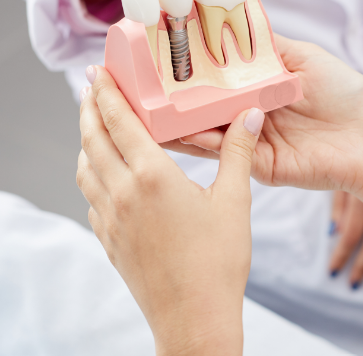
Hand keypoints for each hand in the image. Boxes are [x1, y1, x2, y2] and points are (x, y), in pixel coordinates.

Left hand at [77, 66, 262, 355]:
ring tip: (98, 127)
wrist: (193, 318)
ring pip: (86, 168)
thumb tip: (251, 115)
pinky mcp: (109, 239)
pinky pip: (91, 196)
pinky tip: (110, 176)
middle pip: (92, 140)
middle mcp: (122, 193)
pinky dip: (93, 174)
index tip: (97, 71)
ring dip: (88, 141)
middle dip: (89, 109)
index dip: (106, 93)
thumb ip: (238, 153)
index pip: (119, 122)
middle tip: (92, 88)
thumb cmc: (217, 262)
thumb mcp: (234, 202)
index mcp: (152, 177)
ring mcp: (110, 219)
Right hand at [166, 35, 362, 196]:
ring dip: (178, 122)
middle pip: (202, 107)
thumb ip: (268, 45)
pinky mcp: (258, 164)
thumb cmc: (347, 96)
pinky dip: (203, 142)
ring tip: (147, 109)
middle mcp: (250, 114)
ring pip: (206, 132)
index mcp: (259, 89)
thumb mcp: (305, 58)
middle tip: (136, 88)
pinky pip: (226, 153)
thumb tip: (235, 20)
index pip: (215, 79)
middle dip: (171, 99)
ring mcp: (251, 141)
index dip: (188, 70)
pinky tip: (184, 129)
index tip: (157, 56)